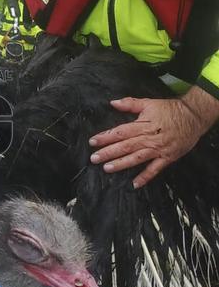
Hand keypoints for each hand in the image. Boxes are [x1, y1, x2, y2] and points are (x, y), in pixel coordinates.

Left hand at [88, 89, 218, 188]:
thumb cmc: (170, 109)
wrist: (194, 117)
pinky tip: (135, 184)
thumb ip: (130, 103)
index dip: (105, 137)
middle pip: (125, 146)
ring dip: (121, 164)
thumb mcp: (149, 103)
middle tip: (94, 158)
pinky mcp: (167, 158)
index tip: (93, 142)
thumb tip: (113, 103)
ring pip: (136, 158)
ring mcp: (158, 149)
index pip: (120, 132)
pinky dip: (145, 177)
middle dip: (108, 152)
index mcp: (143, 125)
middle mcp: (149, 138)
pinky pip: (155, 169)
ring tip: (107, 168)